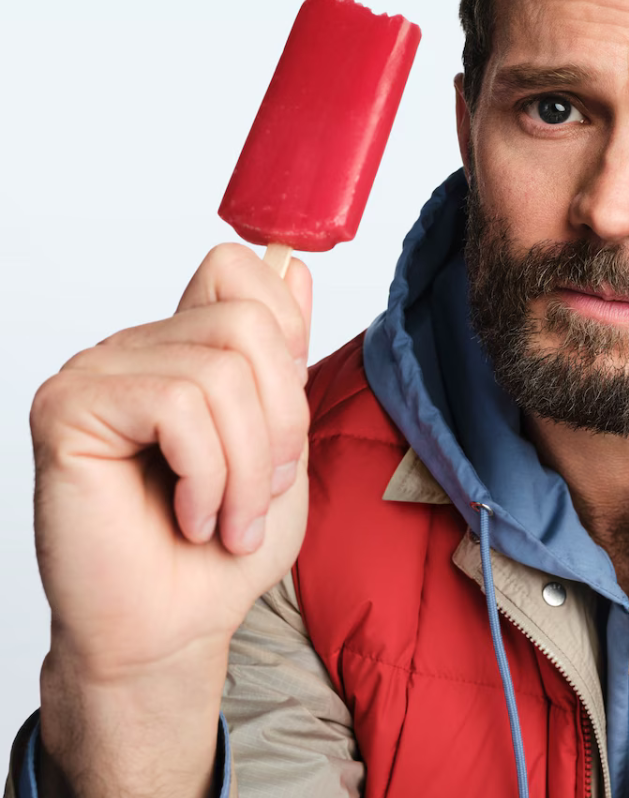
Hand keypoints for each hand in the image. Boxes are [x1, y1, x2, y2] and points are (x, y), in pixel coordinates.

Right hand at [28, 244, 312, 796]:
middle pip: (246, 323)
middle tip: (263, 491)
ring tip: (229, 519)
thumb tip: (292, 266)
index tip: (281, 422)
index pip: (241, 272)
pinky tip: (189, 517)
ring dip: (245, 468)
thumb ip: (283, 360)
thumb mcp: (283, 447)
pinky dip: (206, 476)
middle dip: (279, 423)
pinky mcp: (69, 409)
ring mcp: (98, 373)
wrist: (171, 628)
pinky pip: (176, 406)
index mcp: (187, 351)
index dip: (286, 334)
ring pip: (219, 372)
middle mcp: (138, 350)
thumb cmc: (222, 550)